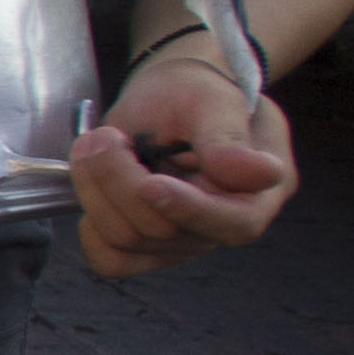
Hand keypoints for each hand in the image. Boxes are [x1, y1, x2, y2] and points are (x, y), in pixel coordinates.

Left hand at [74, 52, 295, 276]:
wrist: (169, 95)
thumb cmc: (195, 93)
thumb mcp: (214, 100)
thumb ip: (228, 138)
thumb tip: (257, 174)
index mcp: (263, 190)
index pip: (236, 223)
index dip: (189, 209)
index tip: (149, 184)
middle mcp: (227, 224)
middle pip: (166, 231)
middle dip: (120, 181)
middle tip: (102, 136)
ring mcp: (187, 241)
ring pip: (130, 241)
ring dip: (96, 191)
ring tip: (93, 145)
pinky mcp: (150, 248)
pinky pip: (113, 261)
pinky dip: (90, 228)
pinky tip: (93, 189)